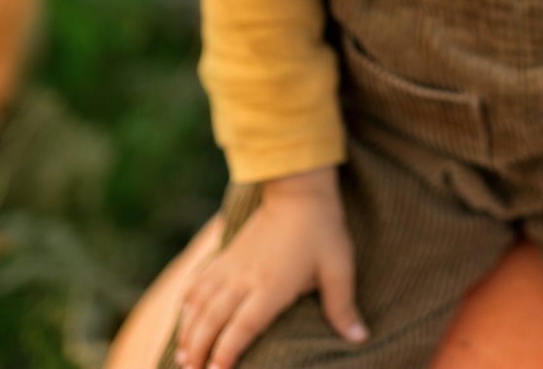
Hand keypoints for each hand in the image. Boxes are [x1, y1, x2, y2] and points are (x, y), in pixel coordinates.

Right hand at [172, 167, 367, 368]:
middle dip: (198, 350)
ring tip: (182, 357)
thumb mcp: (339, 269)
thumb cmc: (322, 231)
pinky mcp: (226, 254)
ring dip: (187, 331)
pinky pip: (199, 281)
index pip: (242, 327)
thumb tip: (360, 338)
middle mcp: (245, 279)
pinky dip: (187, 302)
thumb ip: (342, 307)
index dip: (226, 352)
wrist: (298, 190)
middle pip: (211, 320)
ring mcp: (231, 266)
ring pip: (199, 303)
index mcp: (272, 286)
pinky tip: (183, 317)